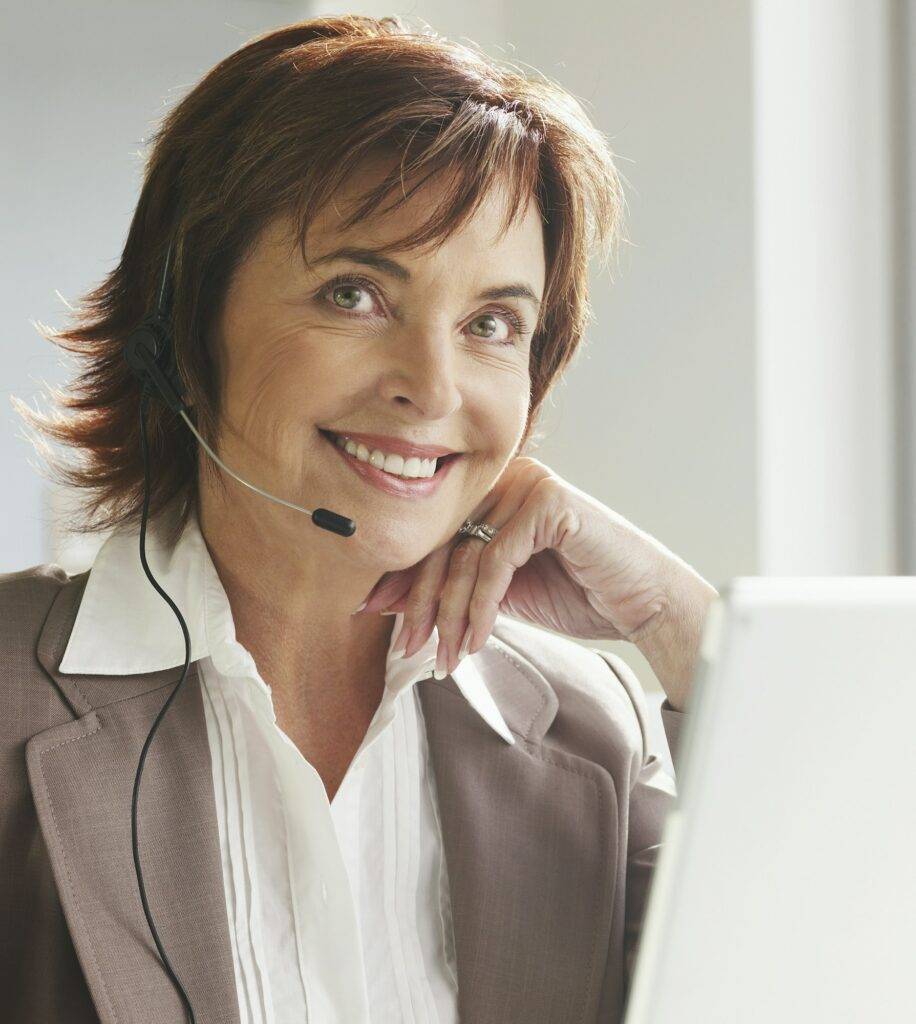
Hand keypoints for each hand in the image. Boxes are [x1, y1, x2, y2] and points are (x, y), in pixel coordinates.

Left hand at [355, 456, 715, 690]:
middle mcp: (508, 477)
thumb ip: (455, 586)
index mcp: (494, 490)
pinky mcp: (549, 500)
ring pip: (467, 553)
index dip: (405, 574)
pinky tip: (476, 640)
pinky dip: (481, 605)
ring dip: (452, 614)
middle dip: (424, 600)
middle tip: (410, 646)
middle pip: (444, 539)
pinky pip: (496, 558)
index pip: (436, 531)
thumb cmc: (577, 594)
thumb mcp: (500, 593)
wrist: (642, 604)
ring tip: (446, 656)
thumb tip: (388, 599)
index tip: (376, 611)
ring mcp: (529, 482)